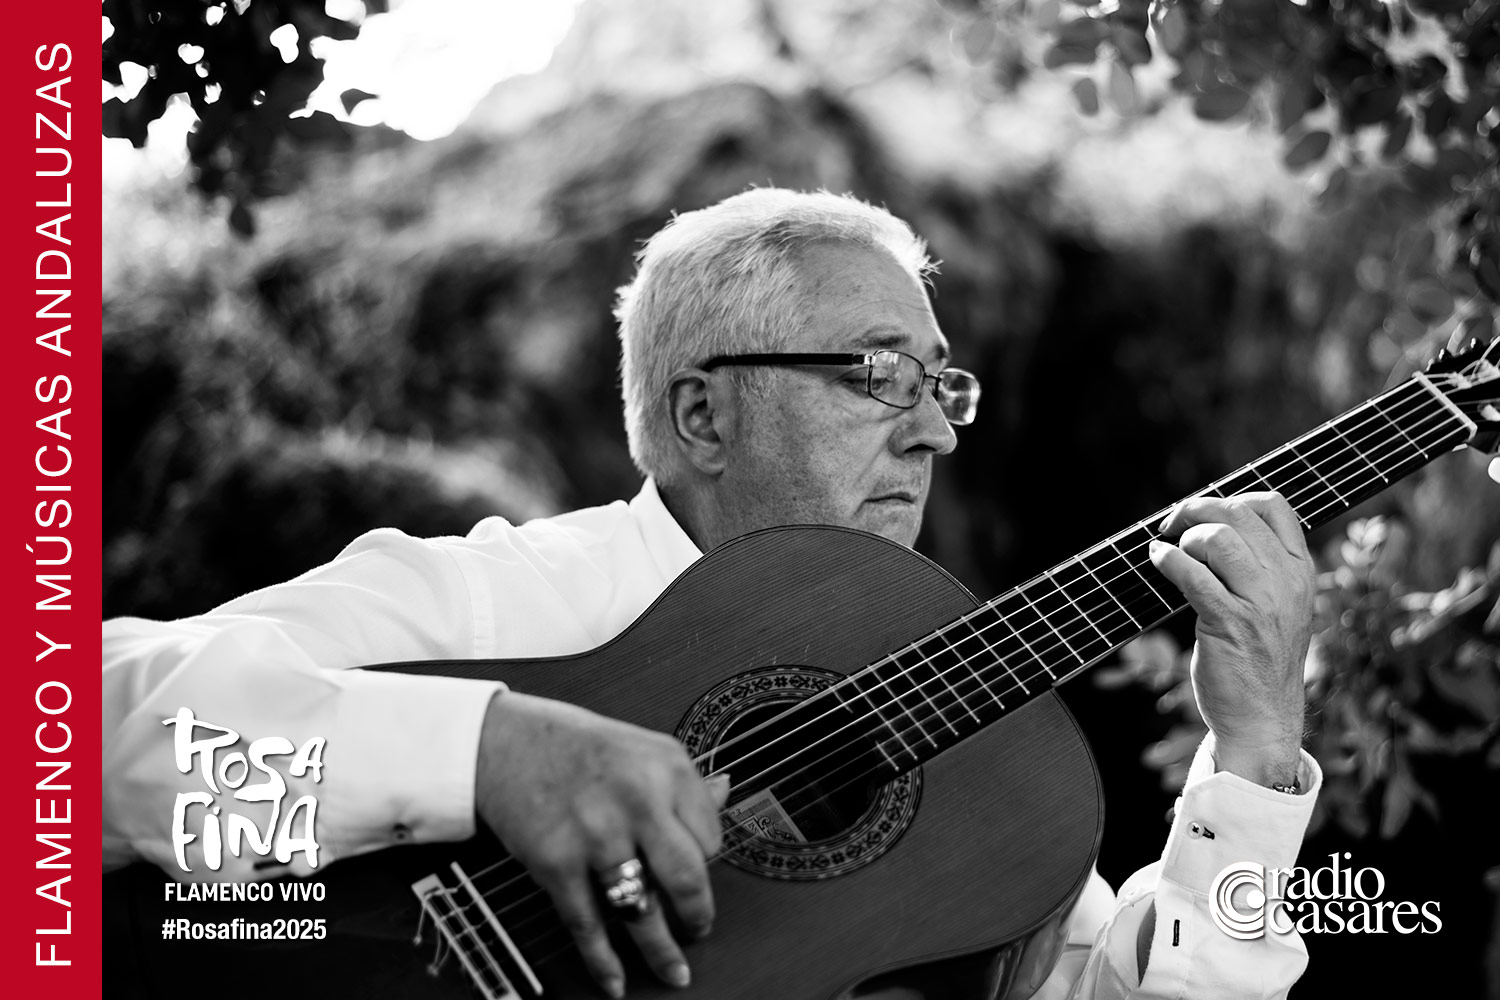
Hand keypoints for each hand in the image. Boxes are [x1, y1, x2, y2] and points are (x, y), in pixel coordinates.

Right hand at [474, 692, 731, 996]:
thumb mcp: (642, 747)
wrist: (504, 742)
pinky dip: (604, 962)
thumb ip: (683, 779)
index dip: (707, 861)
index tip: (700, 873)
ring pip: (642, 910)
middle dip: (698, 916)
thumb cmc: (576, 744)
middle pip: (688, 879)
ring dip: (661, 952)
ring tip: (674, 970)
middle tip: (699, 930)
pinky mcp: (557, 862)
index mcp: (667, 768)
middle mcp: (638, 800)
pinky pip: (588, 925)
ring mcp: (597, 834)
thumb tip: (725, 791)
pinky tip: (616, 981)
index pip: (711, 836)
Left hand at [1149, 492, 1313, 783]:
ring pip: (1217, 539)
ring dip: (1184, 537)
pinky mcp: (1229, 622)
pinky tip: (1157, 560)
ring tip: (1171, 550)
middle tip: (1173, 524)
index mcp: (1301, 572)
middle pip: (1238, 514)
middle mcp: (1286, 582)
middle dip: (1196, 510)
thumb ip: (1261, 569)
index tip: (1205, 513)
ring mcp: (1260, 603)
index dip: (1232, 498)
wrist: (1263, 718)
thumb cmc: (1261, 661)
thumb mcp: (1279, 608)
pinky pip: (1192, 574)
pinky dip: (1167, 560)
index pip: (1274, 506)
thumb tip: (1212, 528)